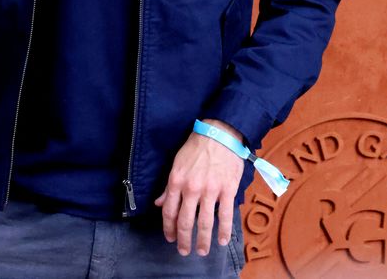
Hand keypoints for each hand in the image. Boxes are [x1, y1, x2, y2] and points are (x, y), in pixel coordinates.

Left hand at [154, 118, 243, 257]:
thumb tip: (158, 203)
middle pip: (186, 221)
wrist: (219, 134)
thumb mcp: (177, 163)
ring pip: (205, 222)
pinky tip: (222, 240)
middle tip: (184, 251)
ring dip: (204, 240)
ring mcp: (210, 190)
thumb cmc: (196, 147)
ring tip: (203, 251)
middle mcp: (192, 188)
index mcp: (177, 180)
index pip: (169, 211)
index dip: (168, 228)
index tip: (170, 238)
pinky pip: (226, 215)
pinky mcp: (227, 189)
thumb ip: (169, 186)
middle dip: (184, 240)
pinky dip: (224, 230)